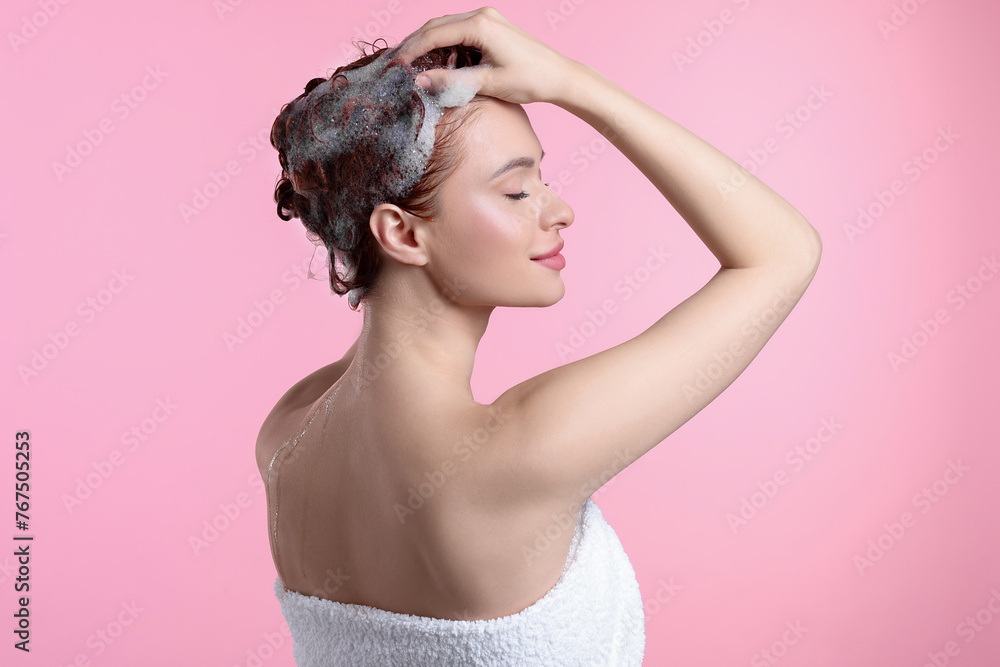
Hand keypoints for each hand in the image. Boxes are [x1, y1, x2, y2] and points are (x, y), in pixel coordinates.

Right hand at [391, 7, 577, 104]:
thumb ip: (451, 81)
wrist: (558, 76)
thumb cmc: (529, 80)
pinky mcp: (491, 26)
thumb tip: (419, 81)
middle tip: (396, 64)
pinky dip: (444, 44)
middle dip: (415, 44)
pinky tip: (436, 61)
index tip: (395, 66)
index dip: (411, 50)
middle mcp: (482, 15)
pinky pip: (458, 31)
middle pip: (436, 25)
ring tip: (411, 64)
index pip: (434, 34)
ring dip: (428, 44)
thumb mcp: (486, 83)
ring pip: (446, 27)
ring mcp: (487, 18)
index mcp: (479, 25)